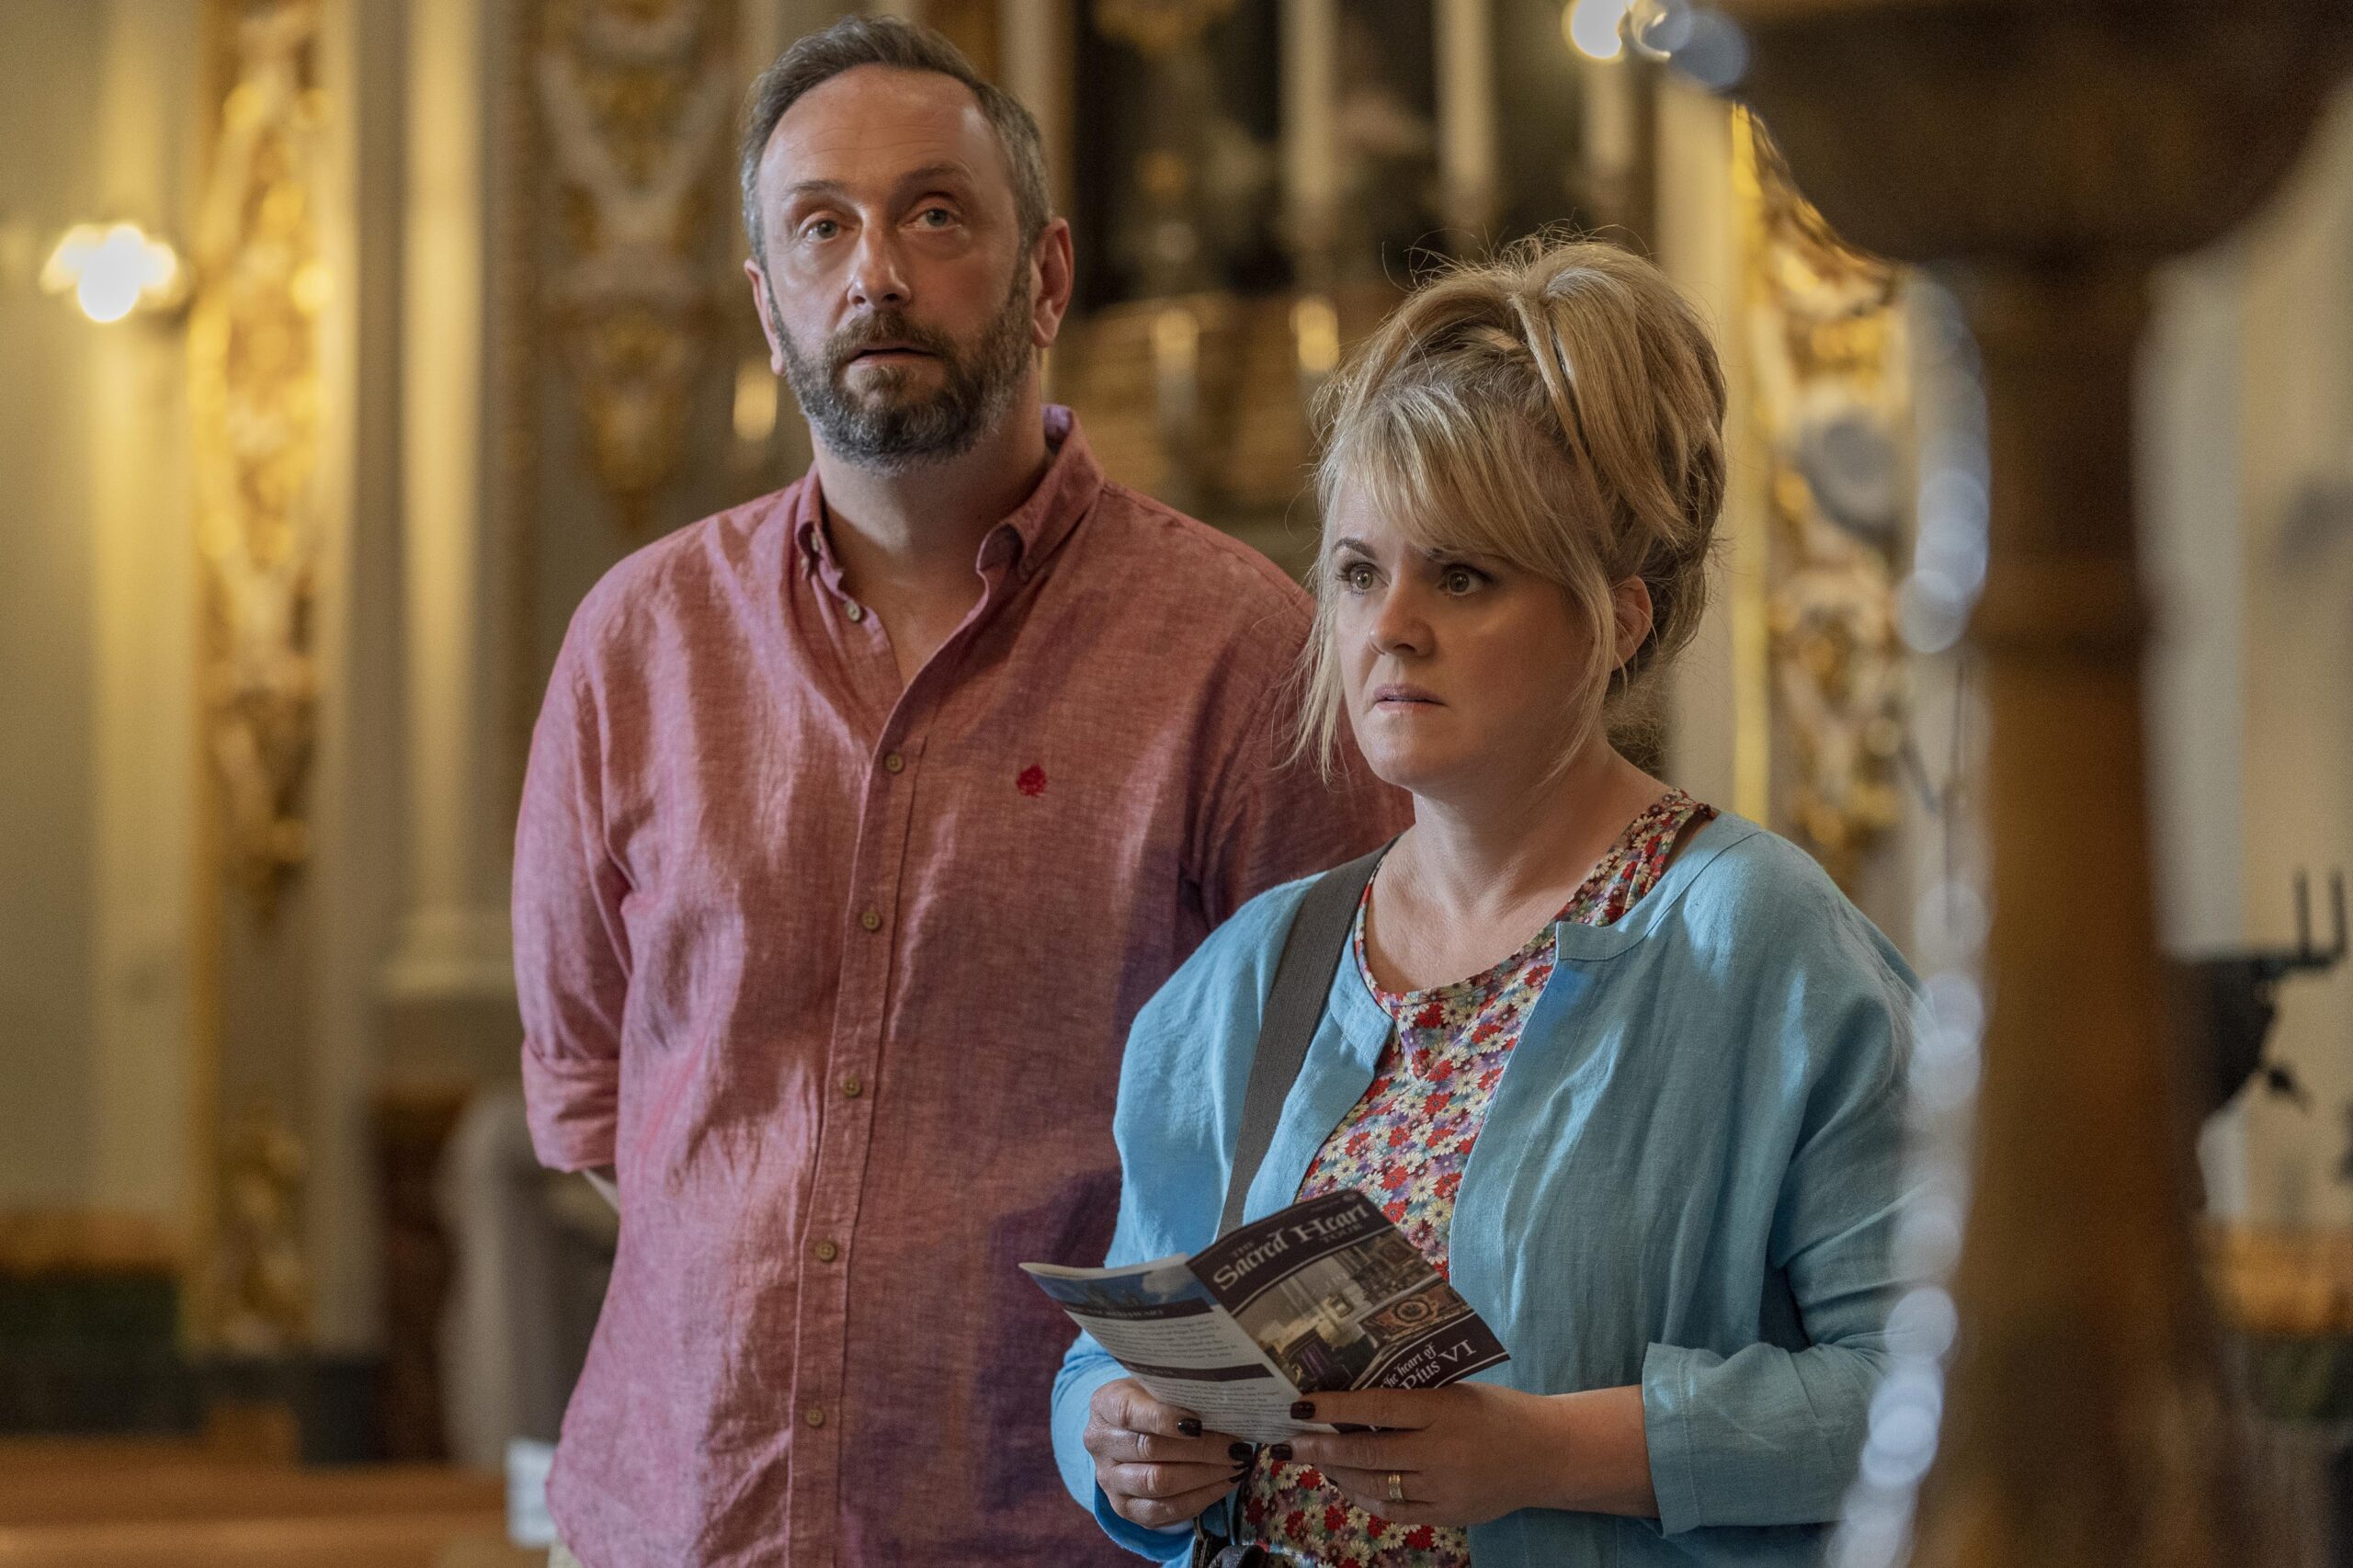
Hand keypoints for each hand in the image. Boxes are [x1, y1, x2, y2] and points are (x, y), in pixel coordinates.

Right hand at [1083, 1379, 1250, 1530]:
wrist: (1129, 1433)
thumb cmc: (1151, 1401)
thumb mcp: (1156, 1385)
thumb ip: (1178, 1392)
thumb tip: (1224, 1405)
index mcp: (1104, 1405)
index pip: (1129, 1412)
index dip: (1164, 1419)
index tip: (1200, 1422)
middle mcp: (1100, 1444)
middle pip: (1151, 1450)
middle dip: (1201, 1450)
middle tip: (1235, 1446)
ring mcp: (1110, 1481)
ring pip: (1158, 1484)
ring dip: (1204, 1476)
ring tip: (1235, 1465)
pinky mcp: (1126, 1509)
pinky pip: (1165, 1511)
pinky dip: (1200, 1498)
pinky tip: (1223, 1483)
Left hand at [1278, 1383, 1654, 1527]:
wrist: (1547, 1454)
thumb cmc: (1497, 1411)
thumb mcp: (1455, 1391)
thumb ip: (1411, 1397)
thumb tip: (1352, 1398)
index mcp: (1443, 1410)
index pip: (1377, 1408)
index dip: (1334, 1407)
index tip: (1300, 1404)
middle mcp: (1440, 1452)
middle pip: (1368, 1453)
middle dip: (1322, 1447)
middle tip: (1290, 1441)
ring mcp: (1443, 1489)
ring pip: (1374, 1485)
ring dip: (1339, 1473)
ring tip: (1316, 1459)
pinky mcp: (1448, 1516)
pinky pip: (1394, 1511)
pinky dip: (1365, 1498)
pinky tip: (1348, 1484)